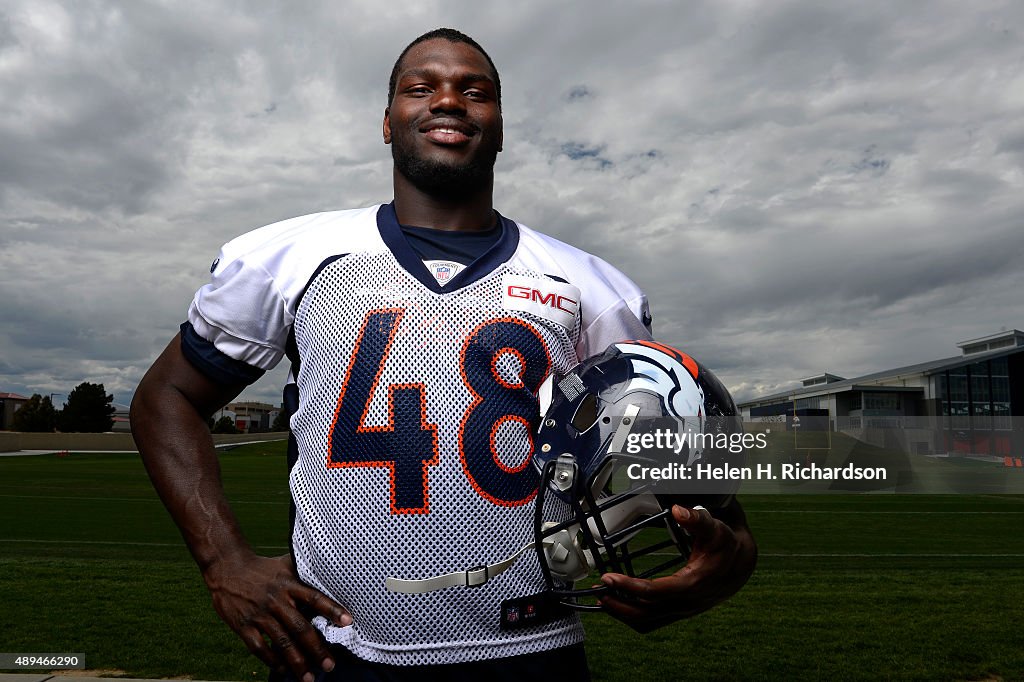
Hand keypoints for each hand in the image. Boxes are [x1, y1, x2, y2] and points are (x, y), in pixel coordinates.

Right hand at [203, 553, 351, 680]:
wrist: (227, 568)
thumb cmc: (262, 567)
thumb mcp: (285, 564)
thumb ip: (305, 571)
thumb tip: (332, 570)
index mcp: (289, 584)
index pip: (314, 598)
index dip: (332, 609)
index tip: (348, 621)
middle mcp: (276, 600)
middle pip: (300, 627)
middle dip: (317, 649)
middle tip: (330, 665)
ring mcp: (259, 614)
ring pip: (281, 642)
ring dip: (297, 662)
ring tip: (308, 678)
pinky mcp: (243, 625)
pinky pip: (259, 648)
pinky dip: (272, 661)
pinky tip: (283, 671)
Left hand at [598, 503, 756, 632]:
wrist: (742, 563)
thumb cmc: (725, 543)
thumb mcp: (715, 527)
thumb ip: (697, 519)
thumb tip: (679, 510)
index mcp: (693, 584)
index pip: (654, 593)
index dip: (628, 587)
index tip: (607, 577)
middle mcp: (687, 603)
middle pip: (646, 613)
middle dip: (618, 604)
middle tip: (597, 590)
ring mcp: (684, 610)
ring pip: (648, 622)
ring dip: (622, 613)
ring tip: (603, 599)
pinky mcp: (680, 611)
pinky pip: (653, 622)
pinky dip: (633, 617)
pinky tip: (620, 606)